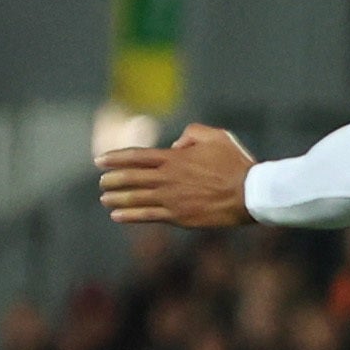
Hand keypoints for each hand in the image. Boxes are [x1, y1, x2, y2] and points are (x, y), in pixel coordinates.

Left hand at [98, 123, 256, 226]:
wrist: (250, 194)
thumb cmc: (236, 164)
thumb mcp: (218, 136)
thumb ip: (193, 133)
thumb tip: (175, 145)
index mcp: (174, 159)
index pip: (136, 157)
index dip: (115, 158)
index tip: (100, 161)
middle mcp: (167, 178)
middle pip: (129, 178)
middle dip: (111, 179)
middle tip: (102, 181)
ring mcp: (171, 199)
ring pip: (134, 198)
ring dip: (115, 198)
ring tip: (105, 199)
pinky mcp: (178, 216)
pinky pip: (147, 216)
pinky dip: (129, 215)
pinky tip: (117, 216)